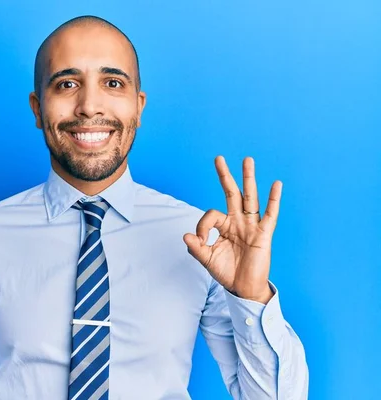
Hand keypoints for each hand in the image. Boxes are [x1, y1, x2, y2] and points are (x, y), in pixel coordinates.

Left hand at [183, 156, 281, 303]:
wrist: (243, 288)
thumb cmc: (226, 271)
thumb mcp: (207, 258)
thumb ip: (196, 247)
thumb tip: (186, 235)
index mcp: (224, 225)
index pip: (211, 214)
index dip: (202, 226)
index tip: (200, 240)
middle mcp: (238, 221)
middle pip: (231, 193)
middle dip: (225, 176)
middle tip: (218, 158)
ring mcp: (251, 225)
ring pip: (250, 198)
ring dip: (248, 178)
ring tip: (247, 160)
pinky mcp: (263, 234)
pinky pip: (270, 214)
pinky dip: (274, 199)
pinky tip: (276, 184)